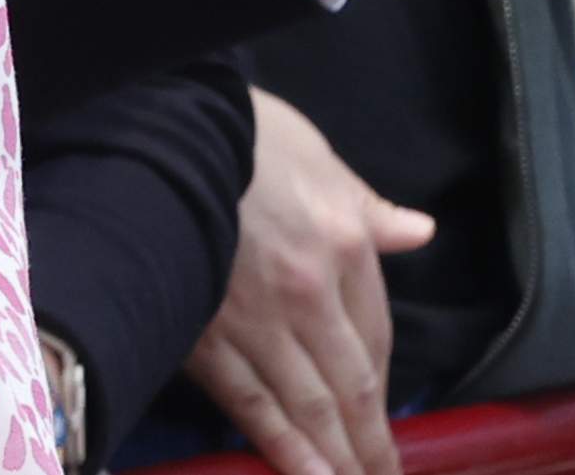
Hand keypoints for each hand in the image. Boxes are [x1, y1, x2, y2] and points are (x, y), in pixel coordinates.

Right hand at [186, 88, 428, 474]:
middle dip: (370, 442)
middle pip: (349, 384)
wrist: (155, 133)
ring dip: (335, 456)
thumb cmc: (238, 135)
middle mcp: (307, 294)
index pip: (376, 336)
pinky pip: (248, 401)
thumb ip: (367, 205)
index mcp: (342, 247)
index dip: (383, 384)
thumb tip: (419, 234)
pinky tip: (305, 472)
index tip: (386, 418)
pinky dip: (280, 445)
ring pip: (305, 405)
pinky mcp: (202, 335)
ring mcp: (253, 320)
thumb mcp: (317, 157)